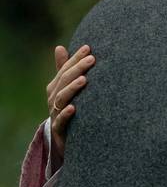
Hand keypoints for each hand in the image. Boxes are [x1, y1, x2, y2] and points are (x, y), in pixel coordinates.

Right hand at [45, 44, 94, 167]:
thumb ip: (64, 70)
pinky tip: (74, 108)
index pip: (65, 69)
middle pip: (64, 81)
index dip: (75, 58)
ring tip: (84, 80)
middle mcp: (53, 98)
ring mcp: (55, 113)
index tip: (89, 48)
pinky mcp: (59, 129)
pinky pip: (61, 121)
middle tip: (92, 59)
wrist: (64, 139)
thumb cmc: (68, 109)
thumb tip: (59, 47)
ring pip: (61, 99)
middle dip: (77, 69)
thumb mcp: (66, 89)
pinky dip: (66, 114)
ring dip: (72, 89)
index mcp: (55, 87)